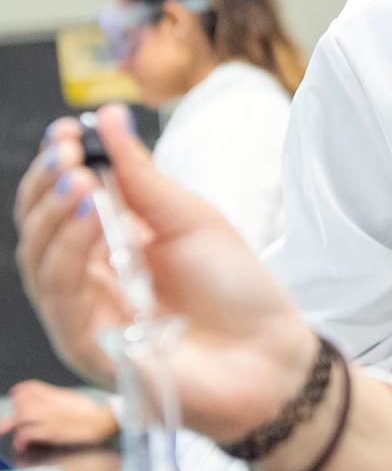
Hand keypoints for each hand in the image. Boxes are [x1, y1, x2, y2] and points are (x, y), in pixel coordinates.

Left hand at [0, 380, 117, 450]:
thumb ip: (55, 397)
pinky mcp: (51, 432)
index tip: (15, 396)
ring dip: (16, 426)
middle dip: (16, 412)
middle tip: (16, 420)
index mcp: (55, 395)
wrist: (103, 422)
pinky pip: (27, 434)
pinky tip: (22, 444)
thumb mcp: (72, 398)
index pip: (30, 387)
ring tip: (16, 434)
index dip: (19, 392)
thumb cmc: (90, 413)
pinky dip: (21, 440)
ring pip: (22, 417)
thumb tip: (43, 398)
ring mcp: (50, 418)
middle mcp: (50, 404)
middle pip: (21, 403)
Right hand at [14, 106, 317, 447]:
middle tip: (68, 154)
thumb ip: (143, 176)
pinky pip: (62, 299)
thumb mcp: (191, 219)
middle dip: (49, 187)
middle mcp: (89, 281)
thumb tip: (108, 117)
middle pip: (40, 231)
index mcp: (110, 248)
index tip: (67, 132)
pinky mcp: (90, 348)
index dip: (58, 168)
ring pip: (42, 263)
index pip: (61, 204)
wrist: (272, 353)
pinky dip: (70, 255)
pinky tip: (91, 224)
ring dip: (57, 217)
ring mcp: (86, 316)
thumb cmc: (236, 290)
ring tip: (81, 182)